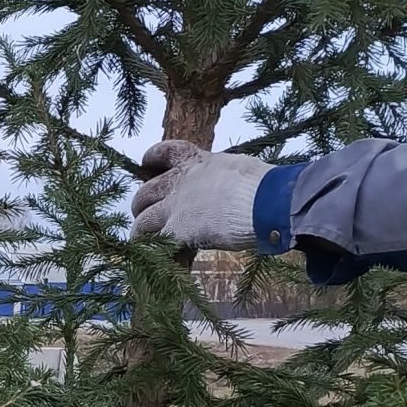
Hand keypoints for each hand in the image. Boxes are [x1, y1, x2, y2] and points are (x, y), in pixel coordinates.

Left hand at [130, 139, 265, 248]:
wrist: (265, 201)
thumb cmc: (263, 185)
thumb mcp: (238, 170)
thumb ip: (222, 178)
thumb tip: (226, 188)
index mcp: (199, 162)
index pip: (167, 151)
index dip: (153, 157)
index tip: (146, 163)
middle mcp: (182, 182)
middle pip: (146, 190)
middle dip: (142, 201)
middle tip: (143, 210)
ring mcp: (176, 206)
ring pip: (143, 217)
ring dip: (141, 227)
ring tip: (141, 236)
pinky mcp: (178, 229)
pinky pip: (154, 241)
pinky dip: (150, 248)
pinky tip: (151, 255)